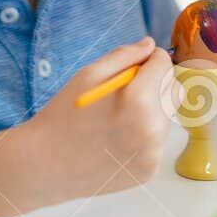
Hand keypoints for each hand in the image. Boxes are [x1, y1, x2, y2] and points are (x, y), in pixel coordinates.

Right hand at [22, 37, 174, 199]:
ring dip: (152, 109)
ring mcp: (152, 153)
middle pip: (172, 90)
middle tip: (129, 89)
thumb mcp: (88, 75)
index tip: (139, 64)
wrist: (43, 166)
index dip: (151, 59)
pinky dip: (145, 135)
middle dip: (156, 83)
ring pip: (167, 117)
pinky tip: (117, 138)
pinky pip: (157, 142)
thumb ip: (124, 56)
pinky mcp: (148, 170)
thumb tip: (150, 46)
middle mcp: (151, 128)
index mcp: (138, 99)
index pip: (164, 65)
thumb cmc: (62, 116)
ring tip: (119, 117)